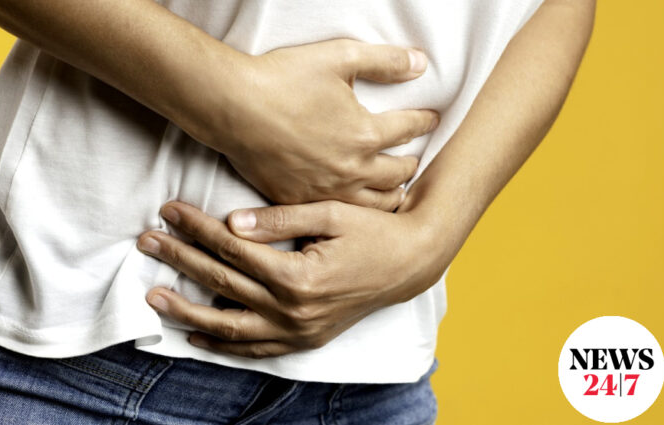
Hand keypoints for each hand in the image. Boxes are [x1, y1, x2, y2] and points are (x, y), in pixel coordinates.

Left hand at [136, 201, 451, 357]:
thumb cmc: (373, 231)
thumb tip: (231, 222)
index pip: (232, 248)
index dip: (196, 228)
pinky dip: (225, 345)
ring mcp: (300, 331)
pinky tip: (197, 337)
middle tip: (147, 242)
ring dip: (188, 313)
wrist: (412, 263)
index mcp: (298, 276)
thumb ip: (279, 220)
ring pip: (230, 327)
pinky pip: (257, 350)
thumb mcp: (330, 213)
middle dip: (180, 260)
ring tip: (155, 296)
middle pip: (222, 283)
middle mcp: (294, 311)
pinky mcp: (306, 339)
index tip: (169, 210)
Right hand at [183, 39, 438, 210]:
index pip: (409, 129)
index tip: (431, 118)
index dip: (423, 120)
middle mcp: (350, 169)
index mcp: (365, 134)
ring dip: (389, 195)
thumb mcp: (339, 57)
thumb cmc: (282, 80)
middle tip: (414, 160)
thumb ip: (385, 61)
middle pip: (397, 174)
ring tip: (393, 190)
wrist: (232, 107)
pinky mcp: (296, 199)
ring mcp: (322, 190)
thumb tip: (420, 63)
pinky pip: (333, 214)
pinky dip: (351, 211)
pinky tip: (352, 207)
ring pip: (371, 204)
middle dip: (410, 164)